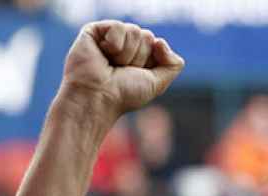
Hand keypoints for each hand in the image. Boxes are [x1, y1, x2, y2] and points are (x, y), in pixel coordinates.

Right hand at [59, 21, 183, 121]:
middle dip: (139, 57)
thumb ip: (173, 65)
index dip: (152, 61)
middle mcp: (126, 45)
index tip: (137, 74)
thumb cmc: (124, 94)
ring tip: (112, 64)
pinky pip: (119, 27)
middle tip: (122, 70)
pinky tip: (102, 53)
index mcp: (140, 56)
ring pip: (135, 31)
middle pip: (147, 36)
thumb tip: (160, 41)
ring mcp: (110, 37)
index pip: (158, 44)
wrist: (97, 96)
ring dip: (127, 54)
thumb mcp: (158, 83)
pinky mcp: (95, 30)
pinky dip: (115, 44)